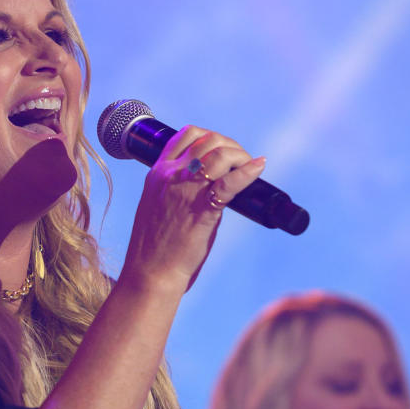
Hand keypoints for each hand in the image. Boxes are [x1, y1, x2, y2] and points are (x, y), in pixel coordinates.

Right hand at [120, 127, 265, 292]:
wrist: (150, 272)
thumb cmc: (155, 246)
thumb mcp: (158, 206)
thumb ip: (177, 189)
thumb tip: (209, 185)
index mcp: (157, 174)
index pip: (186, 136)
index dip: (211, 137)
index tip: (222, 151)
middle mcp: (170, 176)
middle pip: (208, 140)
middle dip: (230, 145)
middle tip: (241, 162)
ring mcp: (185, 190)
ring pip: (219, 153)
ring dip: (240, 155)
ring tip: (249, 167)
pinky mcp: (202, 209)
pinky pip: (229, 182)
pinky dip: (248, 172)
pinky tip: (258, 167)